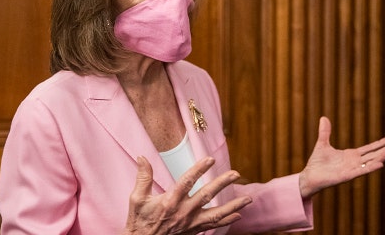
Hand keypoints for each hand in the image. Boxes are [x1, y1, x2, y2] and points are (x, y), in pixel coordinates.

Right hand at [123, 156, 251, 234]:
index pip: (187, 181)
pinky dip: (227, 220)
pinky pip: (213, 226)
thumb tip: (142, 157)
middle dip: (222, 184)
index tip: (210, 159)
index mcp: (169, 201)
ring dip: (234, 206)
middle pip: (206, 195)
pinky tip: (239, 215)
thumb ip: (143, 177)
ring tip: (248, 198)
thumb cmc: (139, 222)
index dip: (199, 169)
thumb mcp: (136, 199)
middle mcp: (183, 212)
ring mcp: (190, 223)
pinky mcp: (193, 231)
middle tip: (235, 174)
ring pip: (216, 213)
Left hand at [298, 116, 384, 197]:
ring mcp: (352, 169)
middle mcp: (354, 162)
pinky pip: (361, 171)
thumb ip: (325, 132)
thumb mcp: (322, 144)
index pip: (369, 148)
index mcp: (351, 155)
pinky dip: (370, 168)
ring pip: (370, 162)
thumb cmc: (316, 164)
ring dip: (382, 157)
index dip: (380, 144)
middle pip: (374, 155)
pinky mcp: (347, 176)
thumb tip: (323, 117)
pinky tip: (380, 163)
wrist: (309, 177)